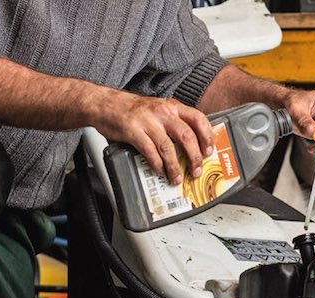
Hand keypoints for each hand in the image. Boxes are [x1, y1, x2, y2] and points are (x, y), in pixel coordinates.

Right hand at [91, 91, 213, 184]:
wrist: (105, 103)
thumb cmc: (132, 110)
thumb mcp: (158, 109)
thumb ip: (173, 122)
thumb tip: (189, 146)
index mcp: (172, 106)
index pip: (198, 119)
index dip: (207, 136)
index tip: (209, 151)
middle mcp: (163, 112)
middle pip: (187, 136)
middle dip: (194, 157)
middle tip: (196, 170)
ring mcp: (148, 121)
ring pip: (168, 148)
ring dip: (175, 167)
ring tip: (176, 178)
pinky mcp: (133, 131)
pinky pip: (150, 151)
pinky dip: (157, 164)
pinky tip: (159, 171)